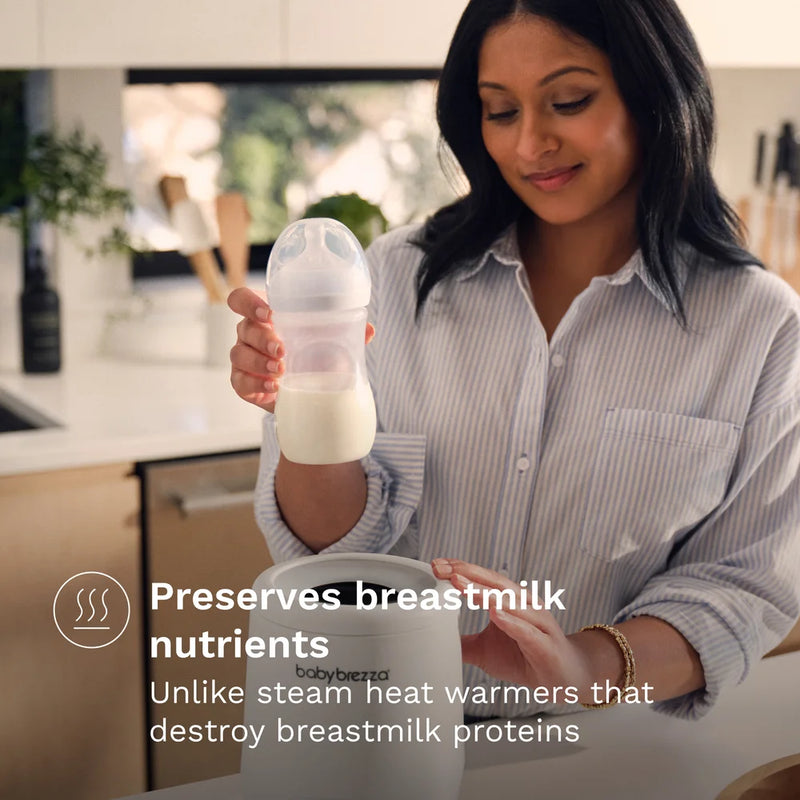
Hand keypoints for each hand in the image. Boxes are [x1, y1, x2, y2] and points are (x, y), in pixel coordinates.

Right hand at [227, 287, 375, 412]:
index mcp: (263, 315)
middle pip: (244, 328)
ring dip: (259, 362)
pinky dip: (256, 384)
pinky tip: (274, 387)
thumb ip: (345, 331)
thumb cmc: (311, 353)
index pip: (241, 299)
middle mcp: (249, 333)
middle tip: (283, 350)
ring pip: (239, 355)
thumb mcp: (327, 340)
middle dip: (263, 338)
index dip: (248, 303)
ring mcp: (243, 358)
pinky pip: (240, 382)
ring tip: (281, 370)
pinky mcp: (243, 382)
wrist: (305, 390)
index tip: (268, 313)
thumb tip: (369, 329)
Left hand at [431, 559, 594, 696]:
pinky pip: (527, 630)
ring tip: (461, 584)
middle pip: (494, 582)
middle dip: (467, 573)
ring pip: (509, 602)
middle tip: (443, 569)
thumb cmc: (527, 656)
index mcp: (509, 600)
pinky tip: (495, 613)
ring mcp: (537, 622)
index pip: (482, 578)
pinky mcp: (546, 645)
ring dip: (484, 592)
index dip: (460, 570)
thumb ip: (462, 643)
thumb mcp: (486, 651)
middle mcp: (524, 604)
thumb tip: (433, 639)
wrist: (565, 678)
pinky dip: (511, 621)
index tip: (436, 565)